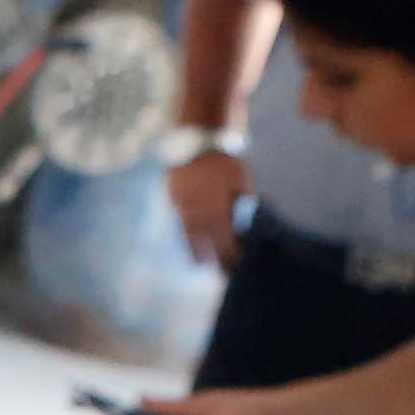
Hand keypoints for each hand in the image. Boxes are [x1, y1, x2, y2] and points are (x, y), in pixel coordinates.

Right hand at [165, 144, 249, 268]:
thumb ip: (241, 201)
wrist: (195, 142)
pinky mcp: (172, 198)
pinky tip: (186, 240)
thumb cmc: (224, 160)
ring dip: (193, 250)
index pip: (224, 238)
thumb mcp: (241, 179)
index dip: (229, 252)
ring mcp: (182, 205)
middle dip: (211, 257)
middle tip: (215, 272)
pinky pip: (178, 221)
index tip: (235, 264)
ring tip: (197, 263)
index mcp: (217, 207)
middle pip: (204, 240)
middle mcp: (198, 210)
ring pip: (187, 233)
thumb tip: (242, 220)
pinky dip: (183, 233)